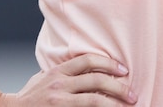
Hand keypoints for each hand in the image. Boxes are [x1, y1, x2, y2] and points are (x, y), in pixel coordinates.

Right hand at [0, 54, 137, 105]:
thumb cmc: (29, 97)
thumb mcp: (42, 77)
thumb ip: (60, 72)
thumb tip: (82, 68)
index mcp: (57, 71)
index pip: (88, 61)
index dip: (109, 63)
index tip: (123, 70)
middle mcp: (59, 84)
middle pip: (97, 80)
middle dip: (119, 87)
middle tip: (133, 95)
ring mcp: (60, 101)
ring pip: (95, 100)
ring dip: (115, 103)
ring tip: (127, 106)